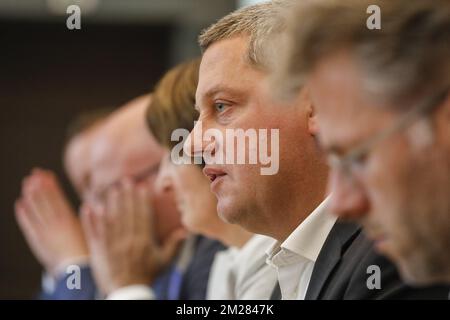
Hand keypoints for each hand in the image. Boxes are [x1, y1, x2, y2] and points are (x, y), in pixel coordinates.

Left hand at [14, 168, 87, 275]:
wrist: (76, 268)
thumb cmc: (85, 249)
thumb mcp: (88, 229)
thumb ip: (85, 217)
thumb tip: (88, 205)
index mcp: (68, 219)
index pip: (57, 197)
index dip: (50, 185)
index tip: (45, 173)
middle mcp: (55, 223)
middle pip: (44, 201)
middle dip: (39, 186)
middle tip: (34, 174)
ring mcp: (44, 231)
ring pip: (35, 210)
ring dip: (30, 196)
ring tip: (26, 184)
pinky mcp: (37, 240)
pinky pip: (28, 225)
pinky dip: (23, 214)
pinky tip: (20, 204)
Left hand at [81, 179, 185, 295]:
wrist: (128, 292)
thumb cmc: (148, 275)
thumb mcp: (164, 261)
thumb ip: (173, 244)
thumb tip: (185, 231)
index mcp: (144, 241)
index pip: (143, 216)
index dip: (143, 200)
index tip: (142, 186)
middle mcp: (128, 240)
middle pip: (127, 213)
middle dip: (127, 195)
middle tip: (125, 180)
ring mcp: (112, 244)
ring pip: (111, 219)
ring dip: (111, 203)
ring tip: (111, 189)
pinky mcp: (99, 250)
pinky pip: (94, 232)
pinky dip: (90, 219)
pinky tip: (88, 207)